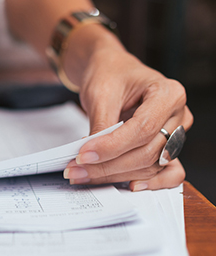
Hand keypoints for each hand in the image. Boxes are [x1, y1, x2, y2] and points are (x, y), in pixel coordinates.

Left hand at [63, 41, 191, 190]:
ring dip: (116, 174)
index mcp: (168, 93)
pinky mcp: (168, 147)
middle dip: (108, 165)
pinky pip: (169, 173)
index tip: (83, 155)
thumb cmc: (109, 74)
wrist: (112, 70)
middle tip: (75, 170)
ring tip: (84, 174)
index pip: (142, 128)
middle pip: (147, 151)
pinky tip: (128, 185)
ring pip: (151, 165)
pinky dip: (151, 182)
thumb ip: (100, 125)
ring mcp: (176, 133)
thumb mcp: (100, 93)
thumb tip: (90, 157)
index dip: (112, 146)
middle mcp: (179, 114)